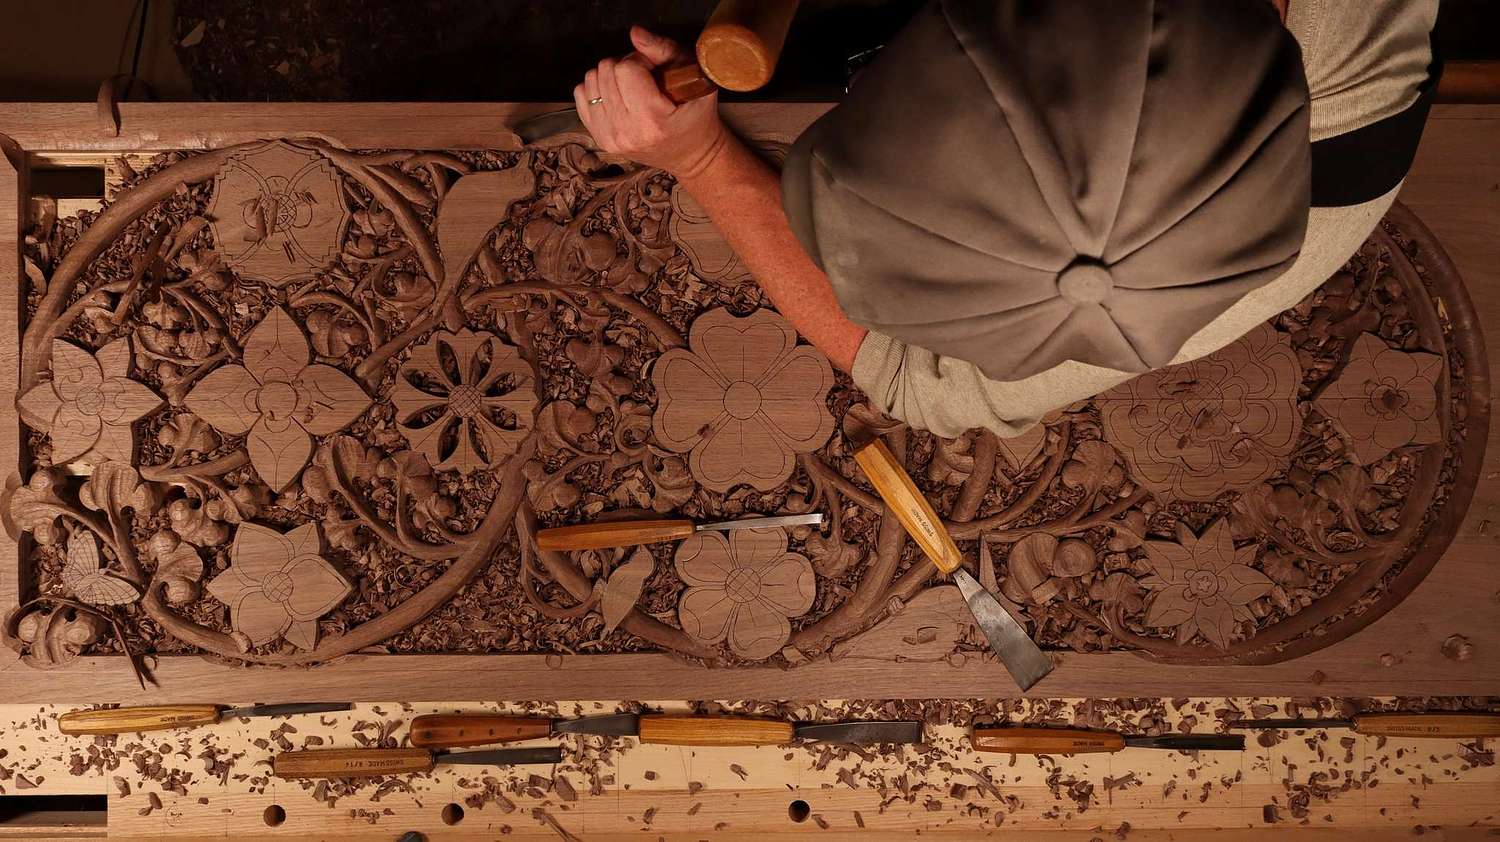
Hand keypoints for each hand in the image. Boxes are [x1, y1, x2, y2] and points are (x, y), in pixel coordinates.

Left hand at [574, 26, 728, 178]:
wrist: (690, 155)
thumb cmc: (696, 116)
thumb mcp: (693, 78)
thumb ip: (664, 50)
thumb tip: (635, 33)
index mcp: (653, 120)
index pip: (626, 69)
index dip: (640, 61)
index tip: (653, 72)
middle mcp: (627, 132)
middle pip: (606, 72)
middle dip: (624, 67)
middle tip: (642, 79)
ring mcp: (610, 138)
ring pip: (591, 81)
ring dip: (609, 77)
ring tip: (630, 88)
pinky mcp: (600, 139)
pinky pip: (581, 96)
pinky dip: (597, 90)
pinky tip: (616, 96)